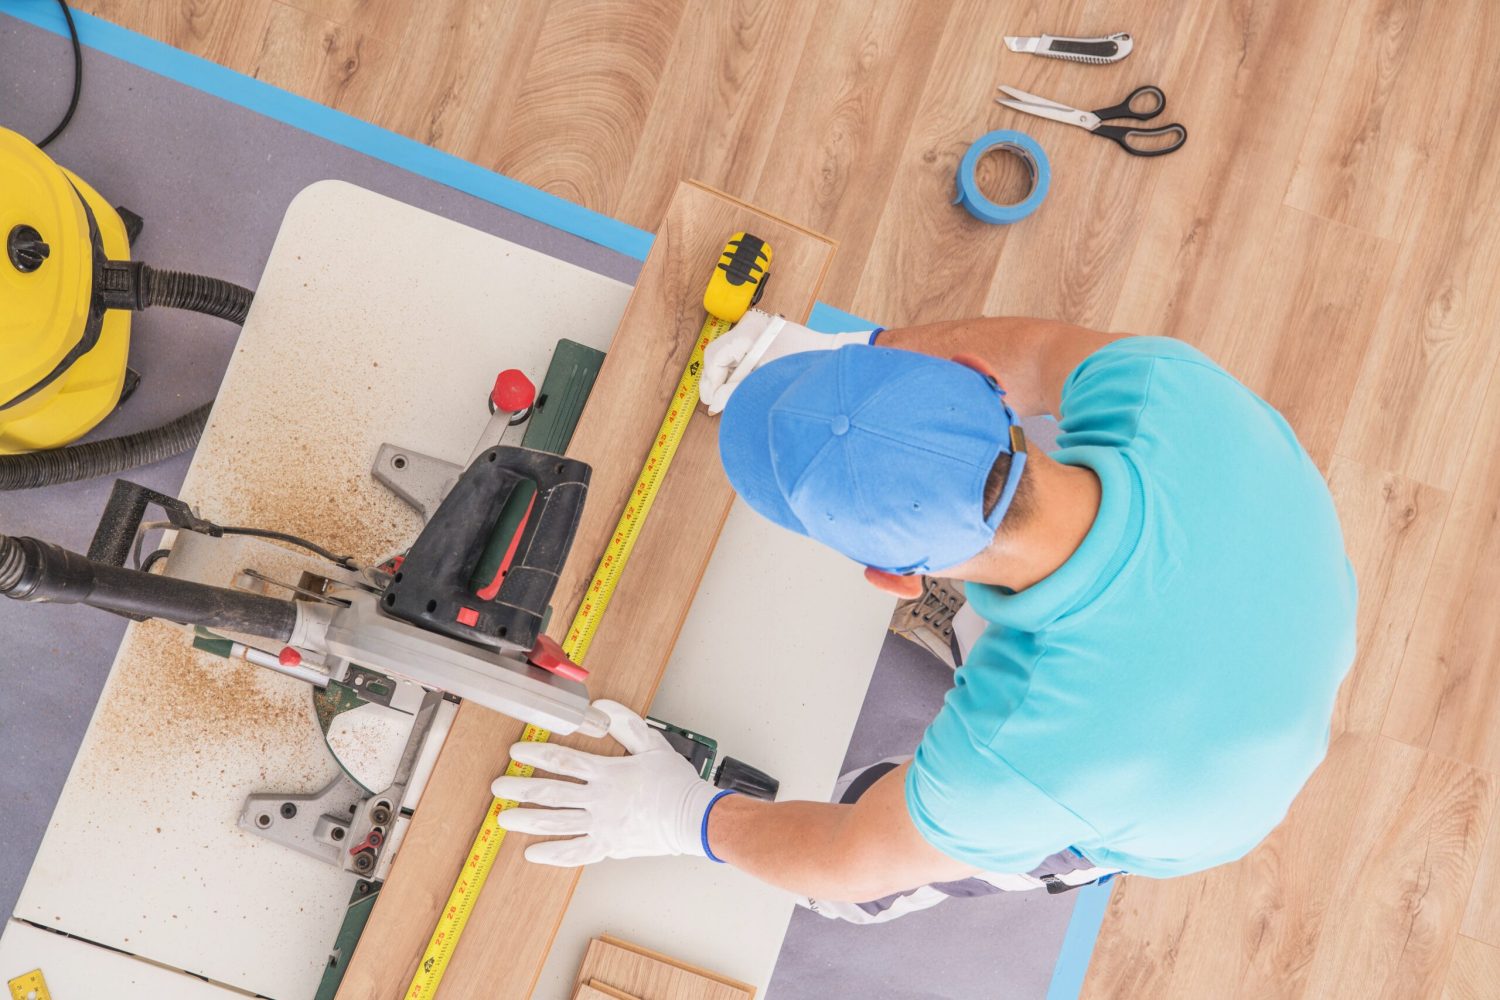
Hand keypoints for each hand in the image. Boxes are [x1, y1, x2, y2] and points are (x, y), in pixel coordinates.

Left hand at [492, 700, 723, 865]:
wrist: (693, 818)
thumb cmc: (675, 782)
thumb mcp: (653, 743)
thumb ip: (626, 723)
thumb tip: (603, 706)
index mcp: (608, 772)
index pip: (563, 760)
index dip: (536, 754)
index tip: (517, 752)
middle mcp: (600, 800)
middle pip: (551, 793)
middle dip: (520, 789)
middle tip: (499, 787)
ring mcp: (602, 825)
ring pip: (557, 823)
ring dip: (528, 820)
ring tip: (504, 818)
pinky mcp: (609, 846)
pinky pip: (575, 853)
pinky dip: (552, 854)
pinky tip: (532, 853)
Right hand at [699, 310, 875, 414]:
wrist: (831, 354)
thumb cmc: (805, 364)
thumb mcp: (765, 381)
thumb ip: (736, 391)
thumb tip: (714, 404)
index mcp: (750, 333)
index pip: (716, 357)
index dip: (710, 382)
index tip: (711, 402)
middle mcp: (749, 326)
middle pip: (717, 354)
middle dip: (714, 380)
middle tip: (714, 402)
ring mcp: (754, 328)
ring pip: (725, 355)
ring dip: (724, 377)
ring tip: (726, 397)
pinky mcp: (761, 335)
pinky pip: (738, 354)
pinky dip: (735, 371)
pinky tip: (739, 386)